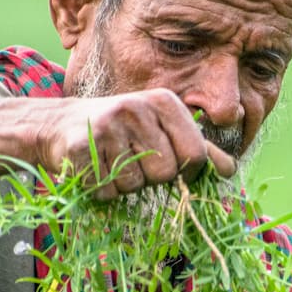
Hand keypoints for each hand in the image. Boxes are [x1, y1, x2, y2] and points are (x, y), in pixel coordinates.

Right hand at [36, 89, 237, 199]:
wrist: (60, 126)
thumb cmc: (121, 132)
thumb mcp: (161, 130)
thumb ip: (197, 148)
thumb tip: (231, 170)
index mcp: (164, 101)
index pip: (195, 155)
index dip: (186, 172)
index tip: (169, 165)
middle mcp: (137, 107)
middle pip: (166, 173)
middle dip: (149, 178)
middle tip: (131, 160)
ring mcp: (107, 125)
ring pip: (134, 185)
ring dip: (123, 185)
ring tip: (110, 162)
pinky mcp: (81, 146)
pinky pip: (106, 190)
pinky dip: (100, 190)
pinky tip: (93, 169)